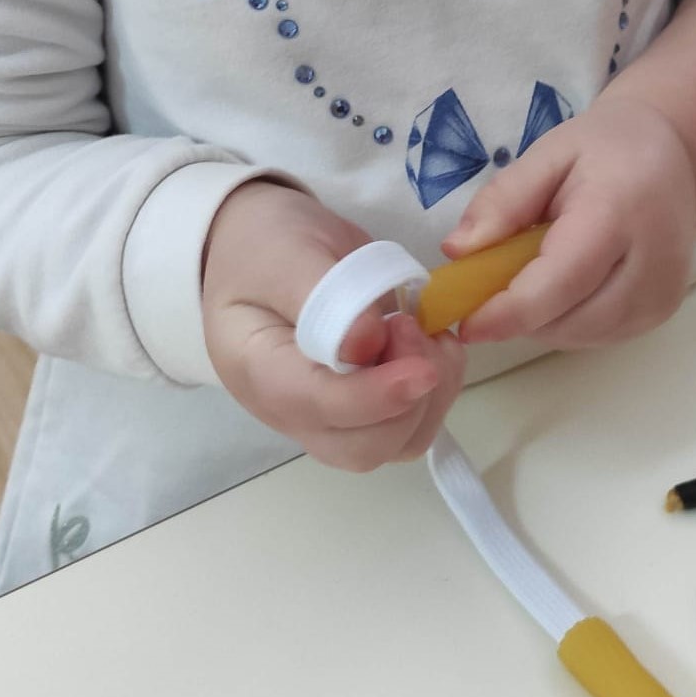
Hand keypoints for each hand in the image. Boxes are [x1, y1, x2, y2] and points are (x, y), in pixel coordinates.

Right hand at [202, 181, 465, 469]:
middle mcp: (294, 414)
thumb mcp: (288, 253)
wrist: (258, 251)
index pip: (324, 408)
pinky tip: (428, 345)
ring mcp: (331, 420)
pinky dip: (437, 392)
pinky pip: (412, 426)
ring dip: (431, 395)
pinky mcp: (363, 413)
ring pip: (398, 444)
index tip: (422, 367)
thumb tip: (368, 344)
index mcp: (262, 374)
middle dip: (410, 398)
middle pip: (365, 448)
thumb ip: (325, 295)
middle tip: (409, 327)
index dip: (379, 395)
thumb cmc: (266, 248)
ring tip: (422, 333)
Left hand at [442, 96, 695, 348]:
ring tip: (535, 272)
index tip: (464, 324)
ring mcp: (659, 296)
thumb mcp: (547, 155)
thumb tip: (457, 251)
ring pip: (577, 335)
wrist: (672, 158)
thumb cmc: (605, 151)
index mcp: (617, 214)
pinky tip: (564, 285)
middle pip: (566, 319)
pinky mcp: (660, 314)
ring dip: (540, 320)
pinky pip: (594, 336)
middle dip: (518, 315)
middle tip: (490, 285)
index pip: (558, 283)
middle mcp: (650, 264)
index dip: (507, 312)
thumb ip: (503, 200)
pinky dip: (565, 321)